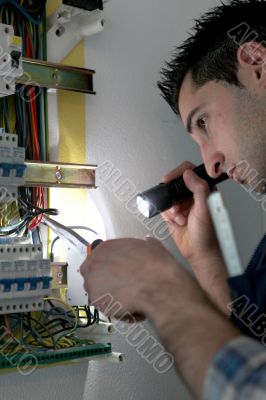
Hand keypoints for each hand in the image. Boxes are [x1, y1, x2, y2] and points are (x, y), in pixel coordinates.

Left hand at [80, 237, 201, 319]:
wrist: (159, 287)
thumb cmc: (157, 265)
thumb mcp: (152, 246)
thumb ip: (142, 244)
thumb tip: (146, 242)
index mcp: (105, 247)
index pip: (97, 256)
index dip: (107, 266)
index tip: (117, 272)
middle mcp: (94, 263)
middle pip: (91, 273)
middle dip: (102, 280)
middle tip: (120, 286)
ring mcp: (92, 283)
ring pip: (97, 291)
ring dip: (109, 295)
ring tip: (129, 298)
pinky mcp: (96, 301)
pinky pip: (105, 307)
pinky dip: (116, 309)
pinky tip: (132, 308)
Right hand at [162, 161, 220, 261]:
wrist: (199, 252)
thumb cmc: (208, 234)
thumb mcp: (205, 208)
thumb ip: (199, 188)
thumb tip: (188, 173)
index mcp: (204, 190)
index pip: (189, 172)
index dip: (178, 173)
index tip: (169, 179)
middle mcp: (193, 195)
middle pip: (175, 183)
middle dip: (172, 194)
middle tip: (174, 204)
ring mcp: (182, 204)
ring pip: (167, 196)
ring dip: (170, 207)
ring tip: (179, 217)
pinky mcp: (174, 213)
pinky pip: (163, 208)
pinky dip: (167, 215)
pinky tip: (176, 222)